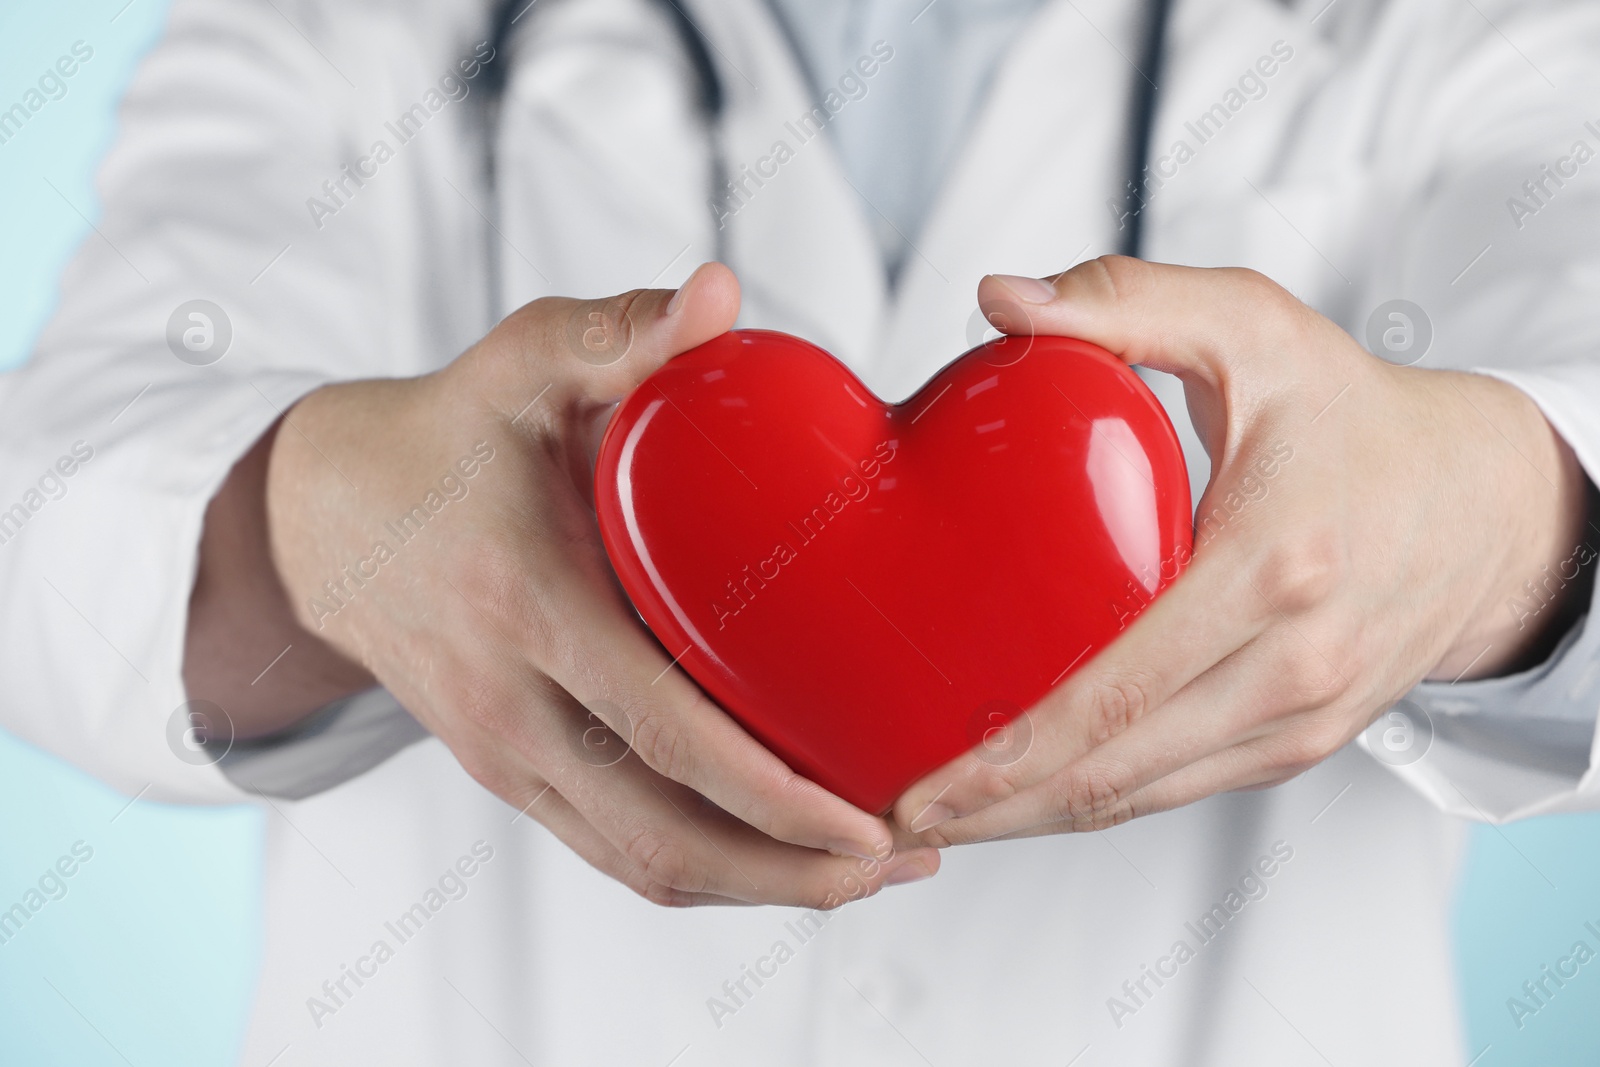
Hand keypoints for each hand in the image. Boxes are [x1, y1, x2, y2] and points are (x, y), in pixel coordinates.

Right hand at [208, 263, 935, 904]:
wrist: (324, 521)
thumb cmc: (446, 437)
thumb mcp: (520, 365)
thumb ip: (618, 332)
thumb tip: (723, 290)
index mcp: (529, 609)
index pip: (663, 732)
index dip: (773, 795)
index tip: (873, 825)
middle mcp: (510, 708)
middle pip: (661, 836)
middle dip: (791, 872)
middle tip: (908, 864)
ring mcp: (505, 755)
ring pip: (639, 864)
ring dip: (759, 887)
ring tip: (869, 874)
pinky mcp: (509, 773)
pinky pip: (612, 849)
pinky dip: (705, 870)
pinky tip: (780, 856)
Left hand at [894, 256, 1591, 842]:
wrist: (1490, 506)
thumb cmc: (1358, 414)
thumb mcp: (1254, 327)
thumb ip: (1127, 301)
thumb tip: (998, 301)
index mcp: (1273, 565)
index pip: (1117, 690)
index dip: (1007, 753)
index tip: (920, 780)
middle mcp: (1295, 663)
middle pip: (1116, 773)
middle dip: (995, 810)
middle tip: (893, 815)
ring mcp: (1305, 718)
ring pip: (1143, 799)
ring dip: (1034, 820)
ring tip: (940, 819)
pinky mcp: (1304, 742)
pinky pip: (1181, 788)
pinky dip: (1096, 802)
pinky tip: (1026, 794)